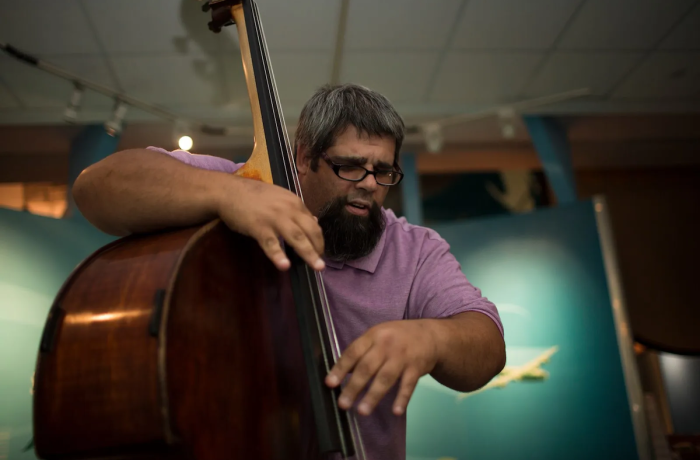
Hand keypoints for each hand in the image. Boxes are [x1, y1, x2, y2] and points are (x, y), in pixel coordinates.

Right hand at [217, 177, 324, 270]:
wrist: (229, 191)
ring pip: (296, 237)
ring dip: (309, 253)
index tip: (318, 250)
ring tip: (317, 267)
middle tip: (321, 264)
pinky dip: (278, 255)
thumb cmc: (254, 195)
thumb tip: (314, 221)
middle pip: (310, 230)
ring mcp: (274, 218)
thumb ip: (296, 210)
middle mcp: (289, 209)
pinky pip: (271, 243)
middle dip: (318, 247)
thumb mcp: (280, 198)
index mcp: (295, 203)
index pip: (313, 222)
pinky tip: (285, 266)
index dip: (318, 238)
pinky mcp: (258, 227)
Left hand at [325, 320, 439, 416]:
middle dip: (354, 387)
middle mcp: (386, 345)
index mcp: (373, 336)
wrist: (431, 335)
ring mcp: (402, 357)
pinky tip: (396, 411)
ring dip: (373, 396)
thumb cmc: (398, 337)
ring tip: (362, 411)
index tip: (330, 384)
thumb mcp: (378, 335)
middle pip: (367, 367)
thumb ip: (362, 352)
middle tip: (342, 404)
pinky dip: (402, 398)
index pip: (353, 352)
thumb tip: (342, 373)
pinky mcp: (416, 368)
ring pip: (386, 378)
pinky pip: (408, 385)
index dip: (341, 368)